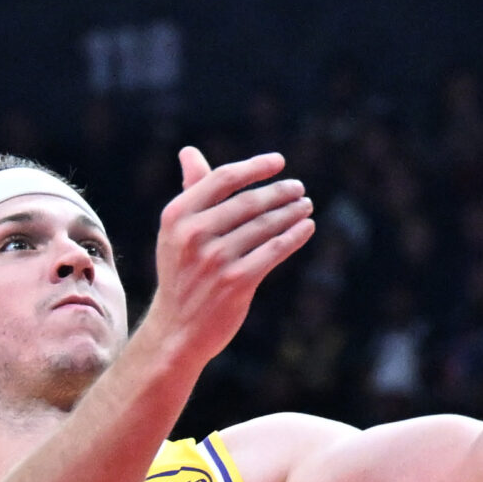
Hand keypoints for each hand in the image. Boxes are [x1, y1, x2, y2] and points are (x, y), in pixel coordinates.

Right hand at [137, 148, 314, 366]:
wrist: (177, 329)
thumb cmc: (181, 274)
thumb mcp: (176, 232)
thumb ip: (190, 191)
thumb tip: (189, 152)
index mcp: (177, 216)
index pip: (223, 179)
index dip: (255, 168)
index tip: (279, 162)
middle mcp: (193, 235)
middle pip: (248, 202)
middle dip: (280, 192)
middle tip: (299, 188)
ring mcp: (215, 260)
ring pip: (265, 226)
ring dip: (291, 212)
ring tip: (305, 206)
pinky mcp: (236, 282)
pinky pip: (274, 251)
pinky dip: (294, 236)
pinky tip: (306, 228)